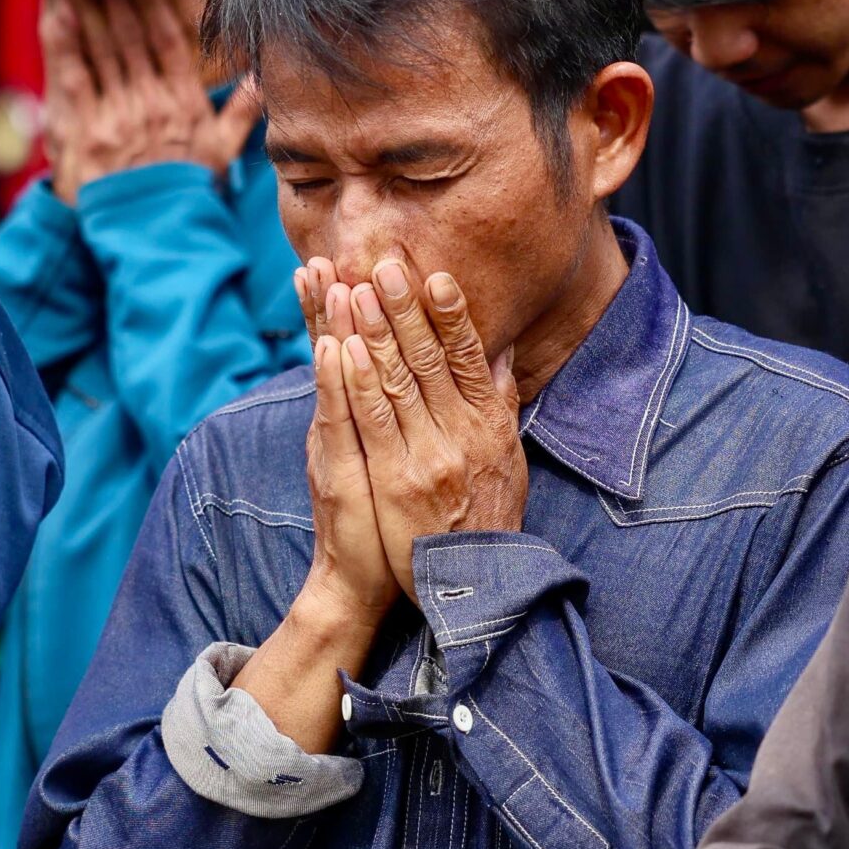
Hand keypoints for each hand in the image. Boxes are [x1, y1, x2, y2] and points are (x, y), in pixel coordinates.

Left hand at [40, 0, 249, 202]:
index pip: (168, 43)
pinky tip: (58, 11)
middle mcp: (152, 103)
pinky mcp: (87, 130)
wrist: (156, 238)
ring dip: (85, 3)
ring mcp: (118, 115)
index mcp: (183, 103)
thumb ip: (242, 113)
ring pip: (100, 47)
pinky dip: (65, 42)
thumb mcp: (222, 155)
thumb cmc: (187, 195)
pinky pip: (74, 76)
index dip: (150, 6)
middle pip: (129, 35)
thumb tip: (263, 79)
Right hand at [293, 260, 398, 626]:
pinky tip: (334, 347)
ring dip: (328, 324)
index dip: (339, 307)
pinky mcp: (339, 470)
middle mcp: (339, 425)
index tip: (336, 261)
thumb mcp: (390, 459)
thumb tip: (432, 369)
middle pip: (335, 349)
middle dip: (330, 301)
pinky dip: (334, 381)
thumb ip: (401, 414)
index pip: (347, 349)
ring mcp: (336, 444)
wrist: (360, 581)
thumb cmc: (388, 520)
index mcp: (355, 418)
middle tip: (324, 253)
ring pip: (333, 374)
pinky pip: (338, 418)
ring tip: (325, 279)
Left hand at [333, 259, 526, 594]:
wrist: (469, 585)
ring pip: (396, 380)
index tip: (436, 277)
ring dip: (373, 330)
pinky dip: (355, 379)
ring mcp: (427, 457)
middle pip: (429, 359)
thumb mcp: (508, 459)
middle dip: (404, 308)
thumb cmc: (486, 519)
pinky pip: (371, 420)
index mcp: (489, 425)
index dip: (452, 315)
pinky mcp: (395, 479)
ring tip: (356, 288)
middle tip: (384, 263)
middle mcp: (462, 435)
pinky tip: (340, 347)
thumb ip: (499, 405)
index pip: (469, 357)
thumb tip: (498, 354)